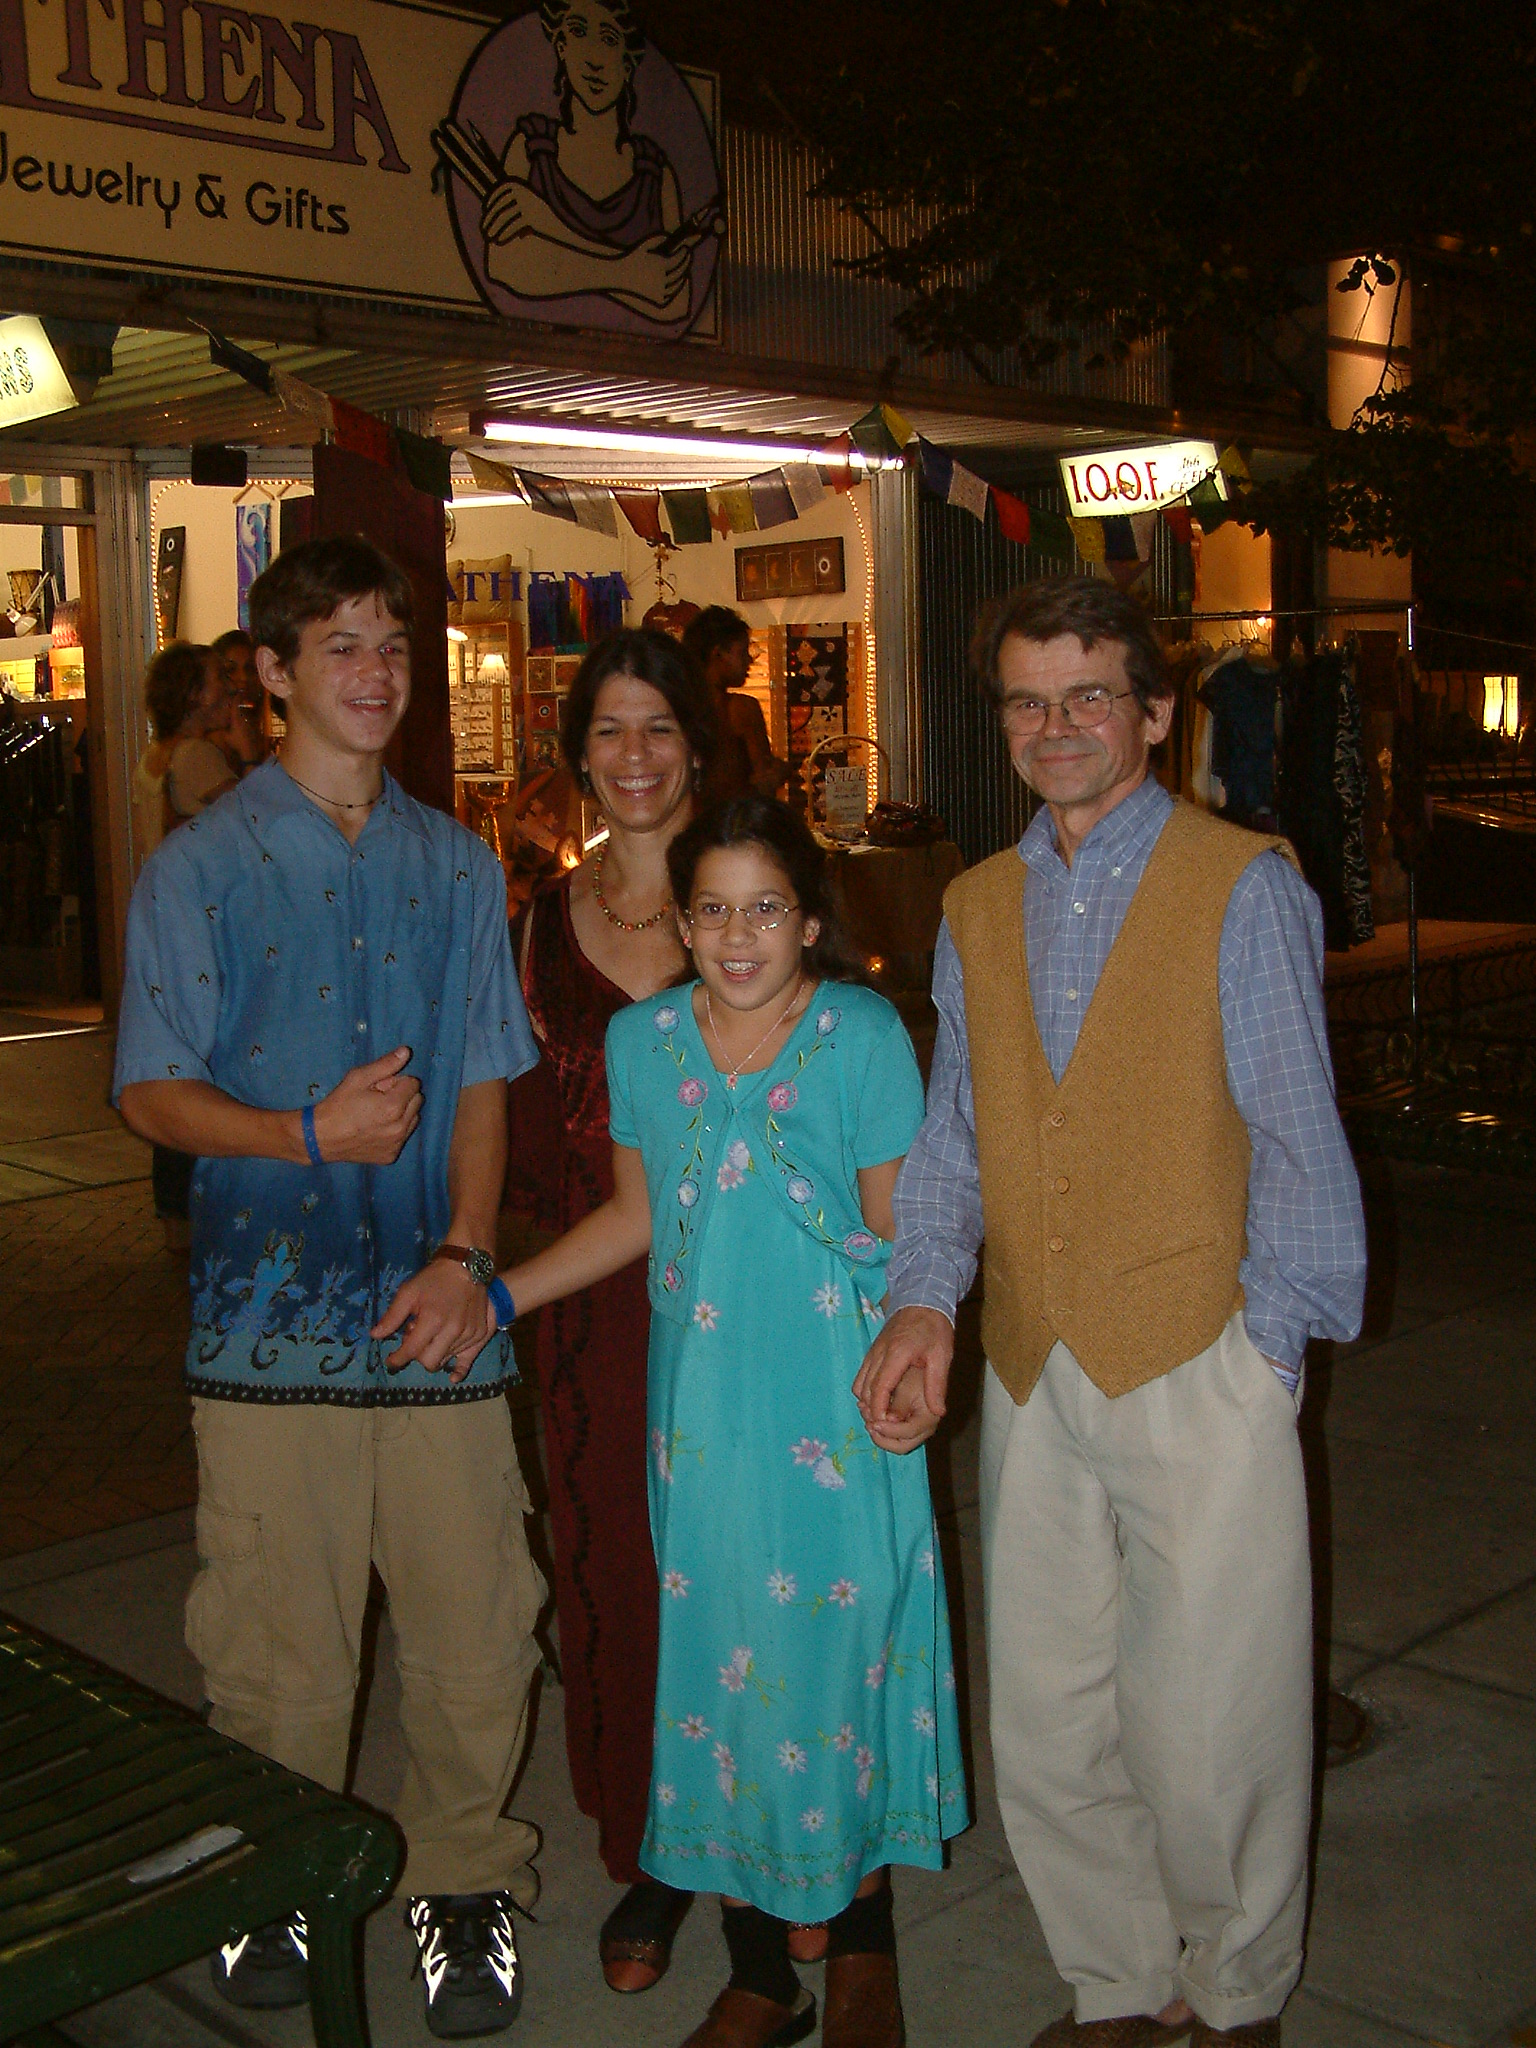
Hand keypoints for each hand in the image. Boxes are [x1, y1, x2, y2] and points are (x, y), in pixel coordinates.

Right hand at [311, 1047, 420, 1164]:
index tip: (379, 1086)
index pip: (413, 1083)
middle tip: (378, 1099)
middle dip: (402, 1096)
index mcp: (394, 1106)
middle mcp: (400, 1127)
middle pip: (417, 1100)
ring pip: (413, 1119)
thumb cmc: (338, 1105)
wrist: (321, 1138)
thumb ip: (385, 1065)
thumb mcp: (358, 1078)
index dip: (396, 1081)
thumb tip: (406, 1051)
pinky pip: (403, 1137)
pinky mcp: (391, 1155)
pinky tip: (375, 1129)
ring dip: (401, 1113)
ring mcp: (397, 1143)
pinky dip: (394, 1130)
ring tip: (377, 1114)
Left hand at [371, 1258, 495, 1380]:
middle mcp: (453, 1330)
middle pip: (429, 1362)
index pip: (411, 1351)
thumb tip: (375, 1335)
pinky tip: (452, 1375)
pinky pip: (466, 1360)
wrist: (467, 1267)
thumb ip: (392, 1316)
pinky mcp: (479, 1335)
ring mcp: (469, 1334)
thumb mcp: (408, 1292)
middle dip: (417, 1355)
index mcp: (433, 1319)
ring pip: (445, 1360)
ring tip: (433, 1333)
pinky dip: (458, 1367)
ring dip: (434, 1353)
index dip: (397, 1359)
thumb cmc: (434, 1279)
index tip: (390, 1361)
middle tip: (415, 1338)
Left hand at [481, 178, 534, 244]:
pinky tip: (499, 240)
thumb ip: (504, 208)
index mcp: (516, 185)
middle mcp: (519, 192)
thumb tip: (486, 217)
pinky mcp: (530, 216)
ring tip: (490, 237)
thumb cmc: (535, 214)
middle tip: (484, 231)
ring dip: (495, 229)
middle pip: (500, 208)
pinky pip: (513, 227)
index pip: (497, 195)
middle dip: (490, 221)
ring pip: (504, 218)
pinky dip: (505, 234)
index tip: (484, 216)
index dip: (489, 205)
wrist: (556, 222)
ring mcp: (525, 204)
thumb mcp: (520, 205)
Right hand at [619, 234, 691, 307]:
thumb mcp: (644, 245)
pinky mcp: (659, 300)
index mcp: (661, 265)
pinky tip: (676, 283)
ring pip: (677, 284)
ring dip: (682, 276)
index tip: (685, 248)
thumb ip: (658, 238)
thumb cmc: (632, 258)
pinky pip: (670, 294)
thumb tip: (670, 237)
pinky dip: (675, 288)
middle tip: (686, 257)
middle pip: (680, 271)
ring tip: (683, 270)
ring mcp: (662, 291)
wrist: (620, 276)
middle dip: (685, 263)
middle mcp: (664, 279)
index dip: (684, 253)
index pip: (679, 259)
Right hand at [854, 1305, 954, 1439]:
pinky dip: (865, 1390)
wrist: (921, 1300)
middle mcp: (880, 1352)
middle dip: (871, 1410)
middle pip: (866, 1388)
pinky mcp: (872, 1350)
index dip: (878, 1409)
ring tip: (880, 1416)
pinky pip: (861, 1375)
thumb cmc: (934, 1328)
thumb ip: (937, 1385)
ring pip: (860, 1383)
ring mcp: (873, 1351)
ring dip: (866, 1401)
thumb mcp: (942, 1356)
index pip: (880, 1387)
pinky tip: (878, 1399)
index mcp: (897, 1353)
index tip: (883, 1425)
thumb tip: (938, 1412)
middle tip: (882, 1427)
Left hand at [865, 1361, 939, 1453]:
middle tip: (868, 1424)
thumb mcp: (906, 1388)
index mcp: (928, 1421)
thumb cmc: (917, 1374)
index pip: (906, 1433)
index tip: (873, 1422)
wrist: (925, 1368)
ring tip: (865, 1415)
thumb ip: (897, 1407)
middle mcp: (924, 1431)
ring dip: (877, 1433)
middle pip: (900, 1447)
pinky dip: (879, 1427)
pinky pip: (892, 1435)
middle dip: (881, 1437)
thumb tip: (884, 1422)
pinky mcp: (908, 1426)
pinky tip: (867, 1412)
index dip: (888, 1430)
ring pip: (894, 1443)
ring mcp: (916, 1431)